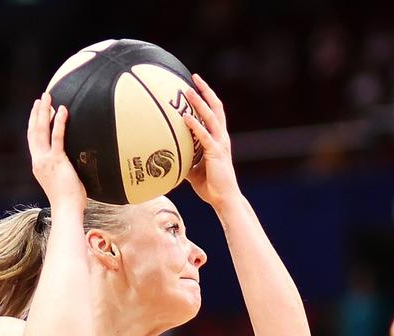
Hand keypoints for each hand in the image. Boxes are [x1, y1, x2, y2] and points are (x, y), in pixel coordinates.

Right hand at [28, 93, 86, 208]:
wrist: (67, 210)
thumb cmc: (69, 201)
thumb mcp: (62, 181)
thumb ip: (62, 170)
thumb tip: (73, 165)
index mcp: (38, 165)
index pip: (33, 140)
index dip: (33, 124)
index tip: (36, 111)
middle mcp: (38, 161)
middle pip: (34, 131)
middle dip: (37, 112)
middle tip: (41, 98)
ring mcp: (45, 160)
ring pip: (41, 130)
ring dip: (44, 111)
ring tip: (48, 97)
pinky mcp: (57, 161)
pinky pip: (57, 137)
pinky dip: (59, 123)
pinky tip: (62, 111)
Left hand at [182, 75, 240, 210]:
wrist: (224, 199)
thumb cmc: (211, 185)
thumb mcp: (194, 169)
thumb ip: (185, 159)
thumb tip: (169, 156)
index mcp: (218, 139)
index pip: (214, 113)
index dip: (207, 98)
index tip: (196, 85)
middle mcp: (222, 138)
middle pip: (216, 108)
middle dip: (206, 91)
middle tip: (194, 77)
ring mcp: (220, 144)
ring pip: (211, 117)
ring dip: (199, 102)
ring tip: (188, 90)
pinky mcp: (215, 153)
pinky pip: (204, 136)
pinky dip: (195, 125)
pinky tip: (185, 117)